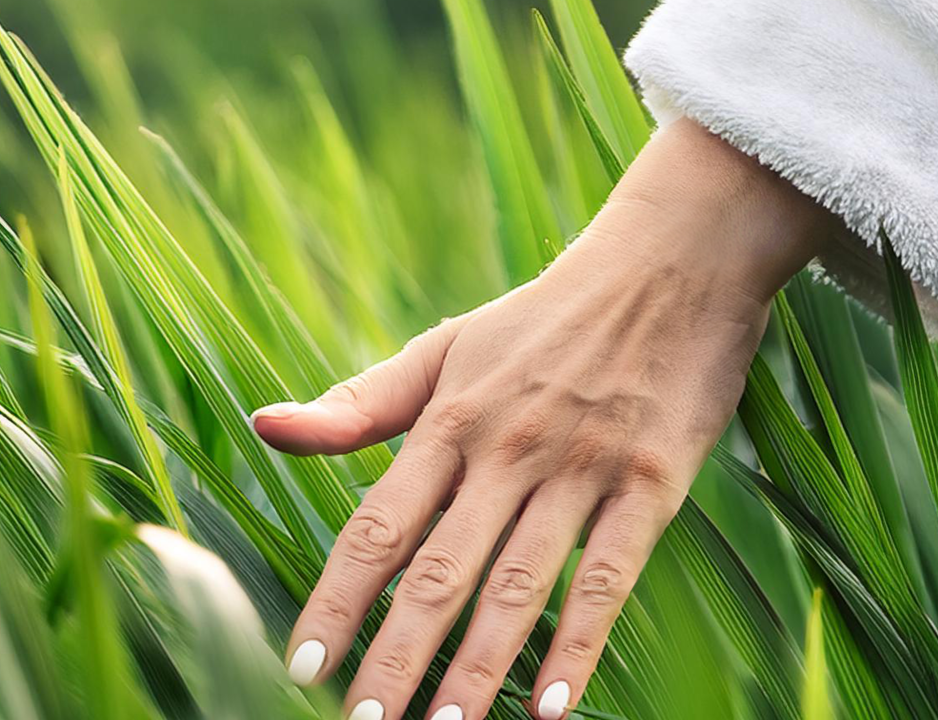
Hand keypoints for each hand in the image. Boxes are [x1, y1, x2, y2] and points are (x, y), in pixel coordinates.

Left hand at [253, 119, 830, 719]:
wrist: (672, 262)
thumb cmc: (546, 316)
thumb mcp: (445, 347)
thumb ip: (359, 404)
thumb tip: (264, 428)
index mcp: (449, 420)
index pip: (378, 527)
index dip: (337, 601)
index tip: (301, 668)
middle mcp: (506, 449)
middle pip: (440, 571)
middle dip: (397, 656)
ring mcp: (580, 467)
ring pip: (519, 584)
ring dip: (478, 666)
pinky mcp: (650, 482)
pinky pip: (609, 576)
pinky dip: (579, 643)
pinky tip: (550, 706)